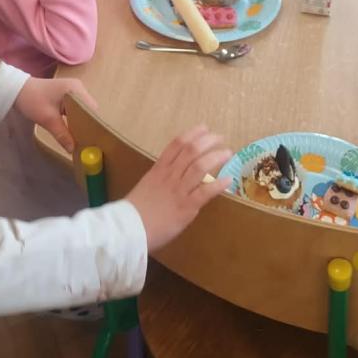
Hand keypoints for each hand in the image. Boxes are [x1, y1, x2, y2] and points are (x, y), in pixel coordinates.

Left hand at [13, 77, 100, 152]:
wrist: (17, 90)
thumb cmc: (32, 100)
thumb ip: (62, 134)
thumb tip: (72, 149)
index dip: (93, 124)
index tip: (91, 139)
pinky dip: (75, 119)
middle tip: (86, 142)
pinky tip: (72, 130)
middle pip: (89, 109)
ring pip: (82, 109)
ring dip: (80, 122)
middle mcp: (78, 88)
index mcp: (76, 89)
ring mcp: (73, 90)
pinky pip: (76, 108)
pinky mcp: (67, 94)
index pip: (91, 108)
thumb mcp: (47, 119)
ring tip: (80, 138)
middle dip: (87, 125)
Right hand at [126, 126, 231, 251]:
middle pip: (191, 151)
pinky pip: (205, 192)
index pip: (176, 144)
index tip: (204, 128)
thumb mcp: (147, 186)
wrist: (128, 230)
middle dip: (208, 141)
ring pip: (199, 167)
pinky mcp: (186, 207)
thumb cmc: (135, 211)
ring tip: (227, 153)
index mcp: (159, 169)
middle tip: (220, 138)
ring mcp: (178, 190)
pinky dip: (218, 185)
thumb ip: (161, 178)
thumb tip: (174, 174)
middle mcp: (170, 175)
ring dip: (216, 157)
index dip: (192, 134)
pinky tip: (228, 180)